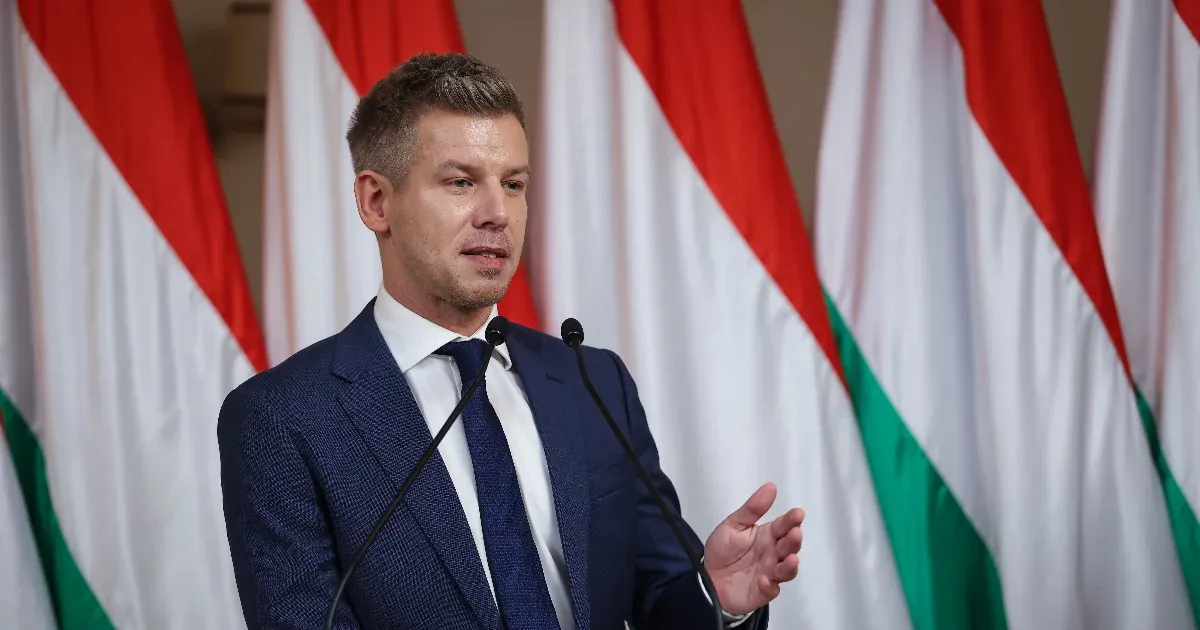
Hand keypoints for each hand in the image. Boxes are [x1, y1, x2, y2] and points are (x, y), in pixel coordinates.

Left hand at [702, 482, 803, 615]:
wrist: (707, 579)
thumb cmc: (722, 550)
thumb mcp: (733, 525)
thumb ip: (752, 509)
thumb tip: (771, 486)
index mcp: (767, 536)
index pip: (783, 526)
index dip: (791, 520)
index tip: (798, 513)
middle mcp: (773, 554)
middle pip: (788, 547)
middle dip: (794, 541)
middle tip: (795, 534)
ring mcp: (770, 573)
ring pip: (786, 570)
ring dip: (790, 565)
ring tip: (790, 559)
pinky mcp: (763, 591)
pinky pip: (771, 590)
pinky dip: (770, 586)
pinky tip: (764, 580)